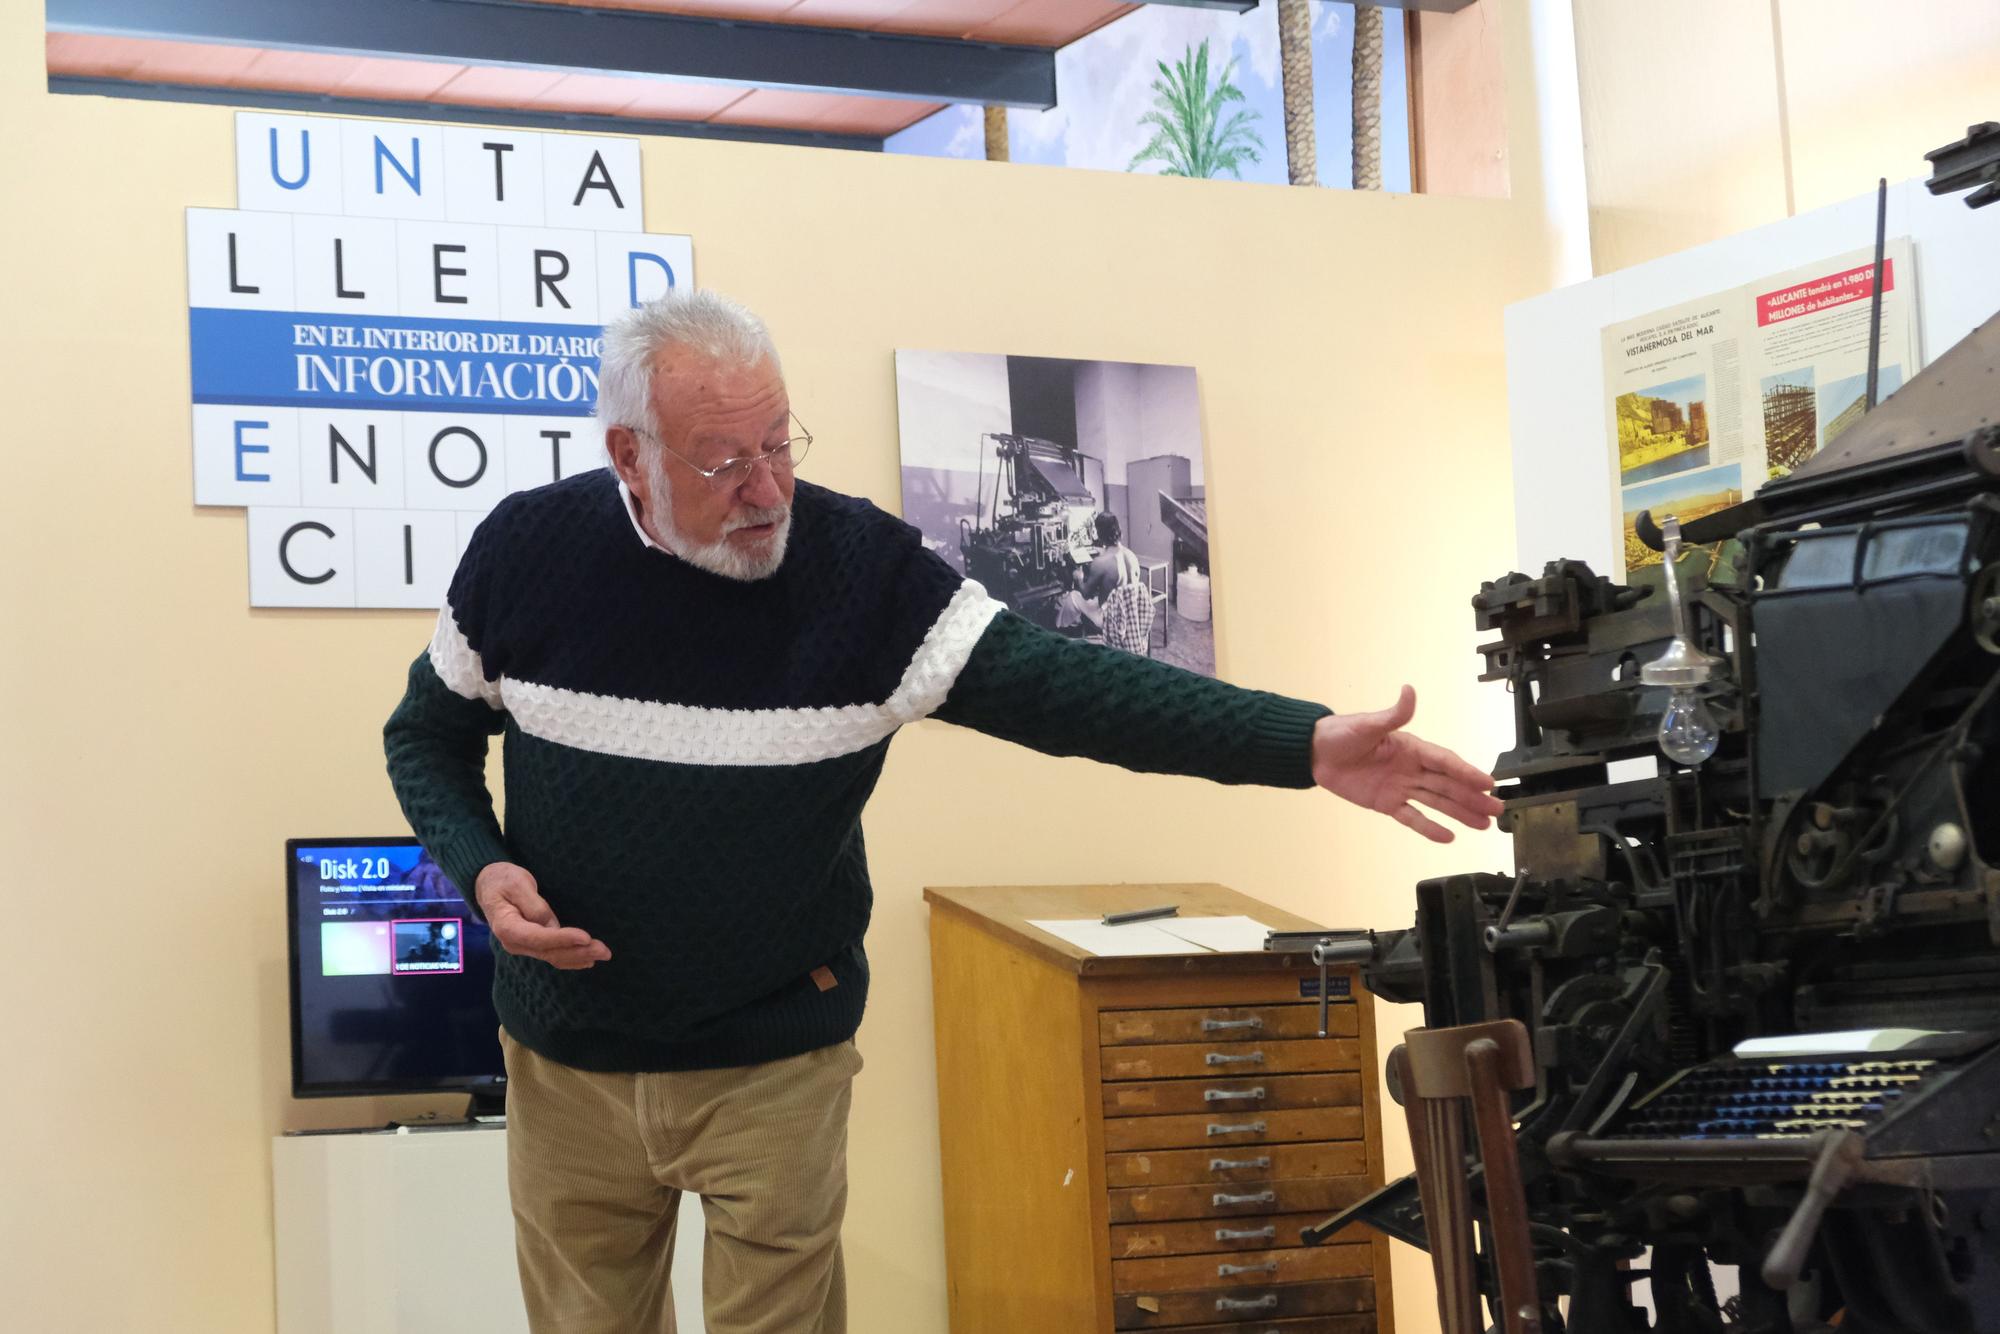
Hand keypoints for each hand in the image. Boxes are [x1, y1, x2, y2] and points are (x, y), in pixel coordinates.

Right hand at [474, 862, 610, 969]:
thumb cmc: (502, 879)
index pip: (539, 938)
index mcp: (508, 927)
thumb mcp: (517, 883)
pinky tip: (587, 961)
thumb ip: (533, 904)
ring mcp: (523, 946)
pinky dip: (570, 959)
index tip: (586, 937)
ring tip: (603, 953)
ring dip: (579, 956)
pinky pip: (552, 955)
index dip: (563, 939)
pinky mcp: (532, 944)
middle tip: (604, 950)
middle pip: (549, 952)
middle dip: (578, 951)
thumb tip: (550, 925)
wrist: (489, 885)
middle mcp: (515, 943)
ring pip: (553, 956)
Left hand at [1311, 686, 1504, 843]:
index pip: (1445, 762)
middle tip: (1498, 808)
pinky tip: (1449, 836)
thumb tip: (1408, 691)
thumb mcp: (1367, 724)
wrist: (1315, 753)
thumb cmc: (1340, 733)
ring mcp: (1401, 787)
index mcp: (1411, 748)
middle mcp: (1411, 769)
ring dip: (1460, 813)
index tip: (1488, 783)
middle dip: (1473, 797)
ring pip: (1437, 802)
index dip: (1467, 772)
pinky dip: (1429, 828)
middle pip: (1448, 785)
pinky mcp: (1386, 803)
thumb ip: (1393, 714)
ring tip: (1484, 824)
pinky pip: (1412, 817)